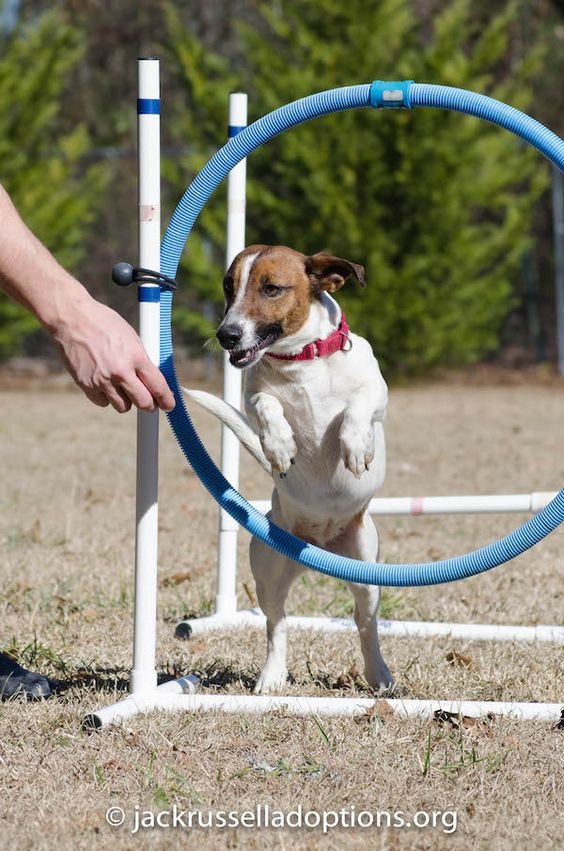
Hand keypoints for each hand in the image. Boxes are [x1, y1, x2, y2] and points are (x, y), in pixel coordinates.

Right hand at [53, 296, 174, 413]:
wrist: (72, 319)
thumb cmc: (103, 323)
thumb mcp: (131, 337)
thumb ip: (141, 360)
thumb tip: (152, 380)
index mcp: (136, 357)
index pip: (158, 387)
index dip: (166, 400)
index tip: (169, 405)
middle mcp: (121, 372)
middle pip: (143, 403)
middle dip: (149, 405)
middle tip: (148, 401)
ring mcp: (102, 380)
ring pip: (123, 407)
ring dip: (126, 400)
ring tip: (121, 386)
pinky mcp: (86, 385)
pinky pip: (103, 402)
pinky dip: (105, 397)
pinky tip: (104, 383)